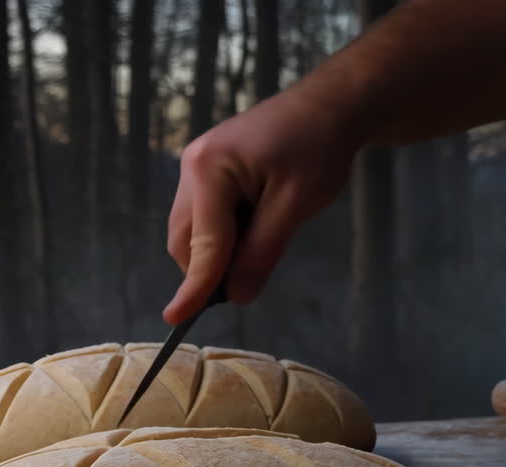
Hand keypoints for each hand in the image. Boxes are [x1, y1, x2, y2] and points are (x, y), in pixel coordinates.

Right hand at [163, 88, 362, 324]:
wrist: (329, 106)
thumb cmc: (318, 148)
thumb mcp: (295, 206)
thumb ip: (261, 252)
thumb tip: (235, 296)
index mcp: (209, 168)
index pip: (203, 243)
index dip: (194, 286)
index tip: (176, 320)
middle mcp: (192, 166)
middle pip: (185, 240)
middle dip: (208, 269)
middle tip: (250, 281)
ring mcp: (197, 167)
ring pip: (192, 232)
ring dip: (218, 252)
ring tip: (265, 237)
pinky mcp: (209, 172)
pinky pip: (205, 217)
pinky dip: (225, 235)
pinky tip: (258, 224)